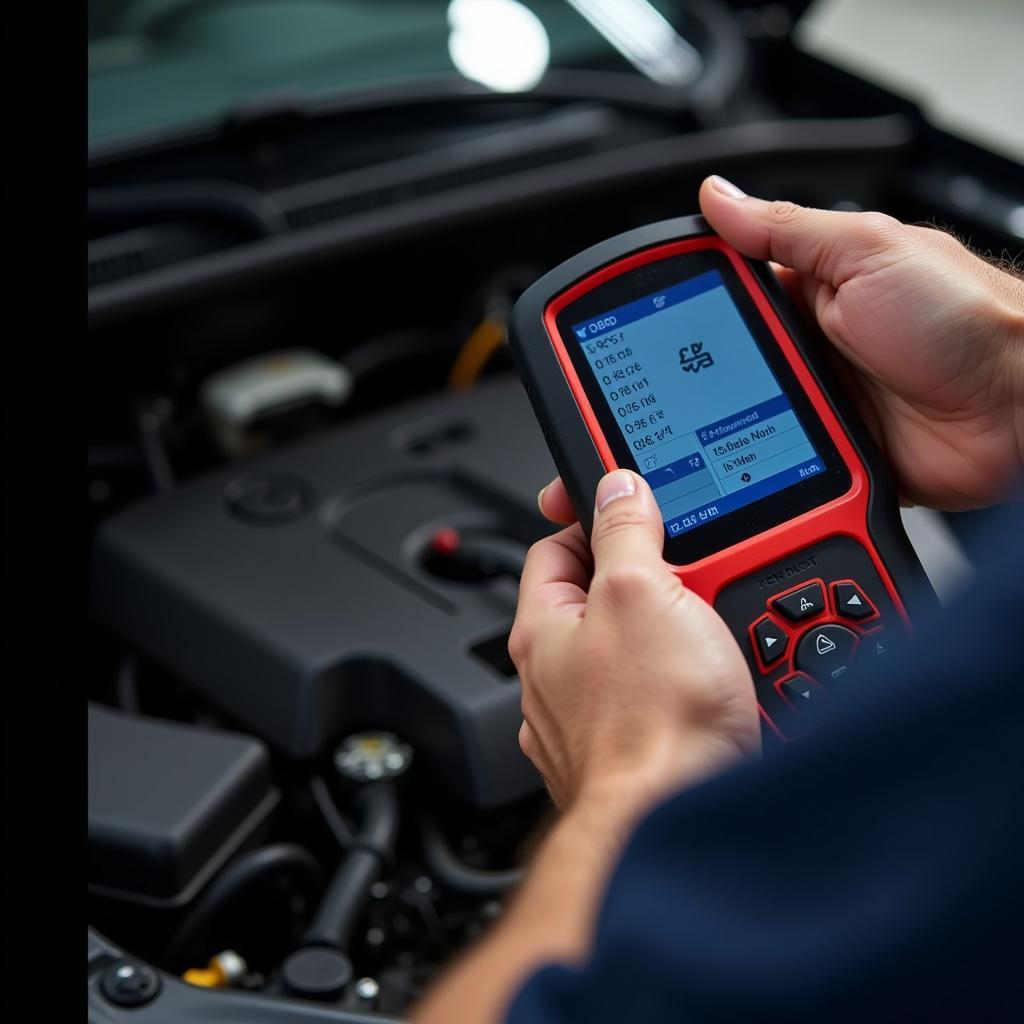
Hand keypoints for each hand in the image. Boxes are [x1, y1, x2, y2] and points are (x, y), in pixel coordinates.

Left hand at [509, 469, 759, 813]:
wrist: (684, 822)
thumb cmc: (651, 725)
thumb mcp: (641, 593)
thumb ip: (624, 532)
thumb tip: (616, 487)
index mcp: (543, 631)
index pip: (554, 548)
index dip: (591, 518)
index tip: (624, 503)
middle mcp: (557, 678)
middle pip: (602, 598)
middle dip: (650, 579)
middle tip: (692, 572)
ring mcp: (594, 718)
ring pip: (638, 649)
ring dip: (677, 630)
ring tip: (716, 627)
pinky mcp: (636, 749)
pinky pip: (663, 695)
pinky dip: (688, 680)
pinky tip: (718, 680)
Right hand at [699, 175, 1023, 510]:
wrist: (1019, 407)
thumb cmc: (966, 317)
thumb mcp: (868, 250)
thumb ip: (787, 228)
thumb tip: (719, 198)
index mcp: (814, 286)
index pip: (729, 289)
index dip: (689, 301)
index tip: (647, 315)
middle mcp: (812, 343)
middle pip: (728, 359)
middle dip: (701, 373)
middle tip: (667, 389)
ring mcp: (821, 398)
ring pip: (744, 413)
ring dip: (725, 422)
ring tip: (694, 432)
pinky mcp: (831, 448)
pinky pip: (777, 457)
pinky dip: (757, 463)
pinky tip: (736, 465)